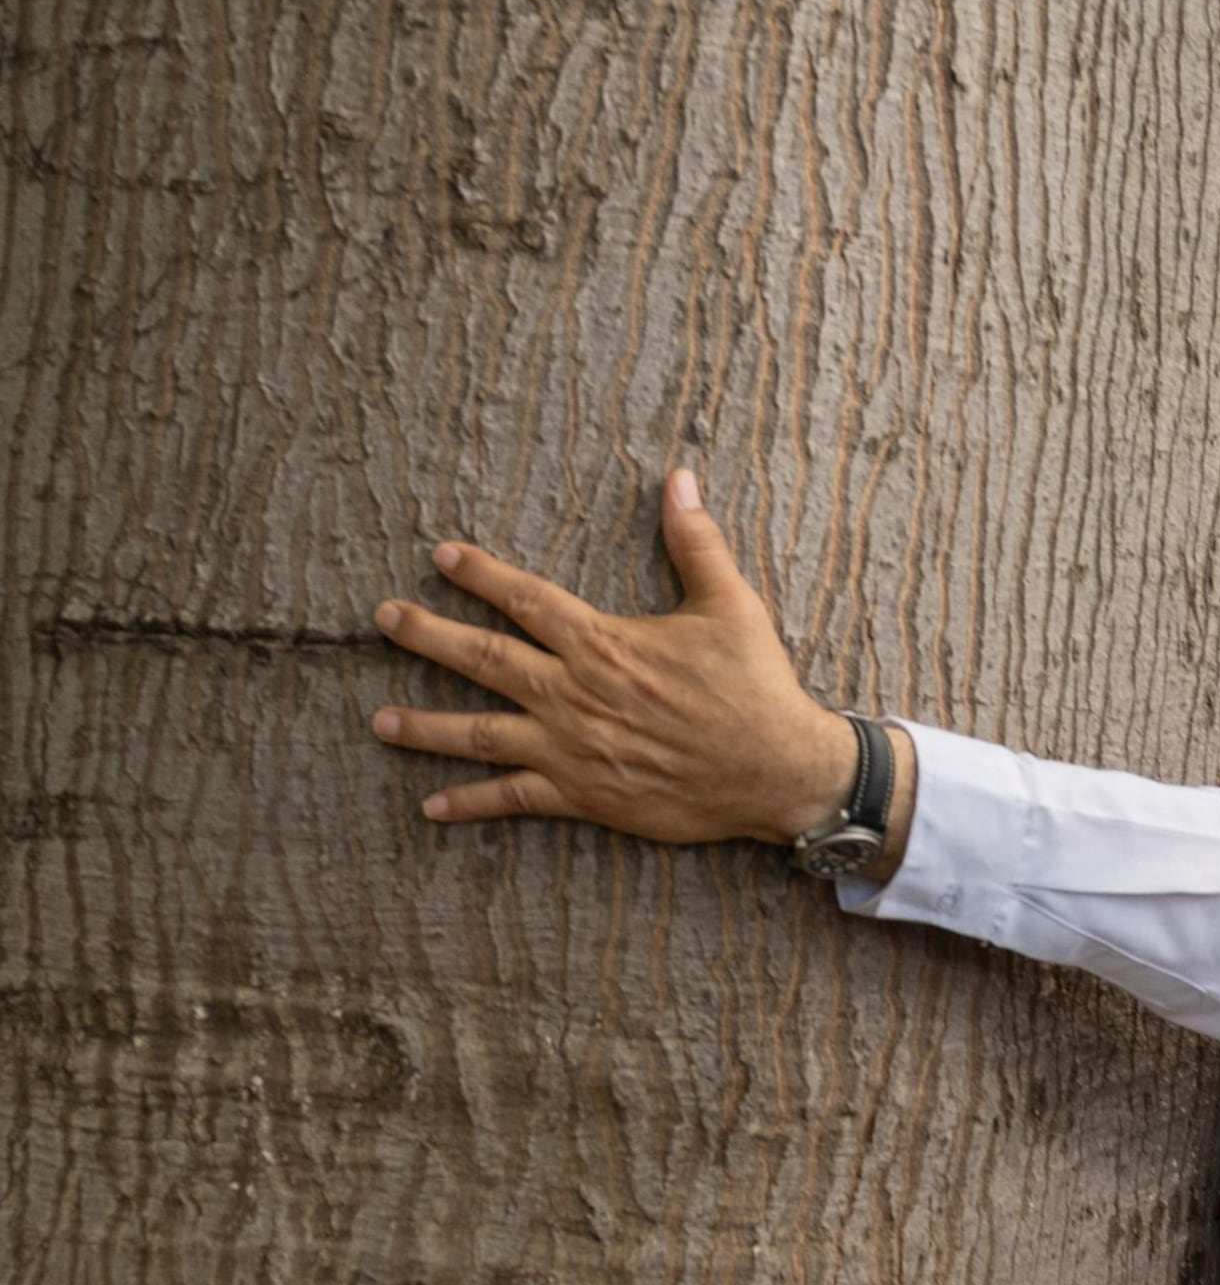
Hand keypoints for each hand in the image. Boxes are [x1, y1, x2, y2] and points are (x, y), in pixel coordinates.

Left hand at [371, 471, 856, 846]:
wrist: (776, 770)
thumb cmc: (755, 688)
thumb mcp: (730, 605)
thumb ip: (695, 542)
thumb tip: (679, 478)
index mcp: (604, 642)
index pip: (525, 599)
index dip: (479, 574)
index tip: (440, 556)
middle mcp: (575, 694)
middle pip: (484, 658)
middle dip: (427, 637)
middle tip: (384, 619)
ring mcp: (573, 748)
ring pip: (481, 733)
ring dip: (426, 727)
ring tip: (380, 721)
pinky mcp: (585, 796)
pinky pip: (514, 799)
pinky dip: (470, 803)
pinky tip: (431, 806)